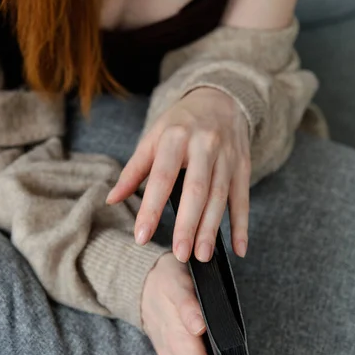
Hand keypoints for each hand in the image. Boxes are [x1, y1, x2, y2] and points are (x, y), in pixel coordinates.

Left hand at [106, 87, 250, 261]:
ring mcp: (227, 156)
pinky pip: (243, 199)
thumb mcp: (154, 137)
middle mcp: (204, 145)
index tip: (141, 235)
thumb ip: (135, 169)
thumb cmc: (180, 123)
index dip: (151, 207)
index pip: (162, 177)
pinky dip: (242, 225)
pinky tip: (239, 249)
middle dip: (188, 224)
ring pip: (220, 197)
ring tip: (202, 255)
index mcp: (175, 137)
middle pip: (196, 190)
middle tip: (180, 254)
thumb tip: (111, 199)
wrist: (220, 99)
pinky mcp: (243, 166)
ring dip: (212, 229)